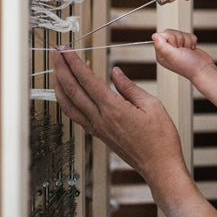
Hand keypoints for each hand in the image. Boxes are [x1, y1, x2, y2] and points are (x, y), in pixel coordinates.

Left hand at [51, 48, 185, 182]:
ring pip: (69, 104)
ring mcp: (97, 129)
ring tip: (56, 70)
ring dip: (59, 85)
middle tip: (56, 52)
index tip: (66, 50)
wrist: (159, 166)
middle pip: (72, 90)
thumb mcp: (152, 106)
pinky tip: (68, 94)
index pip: (87, 80)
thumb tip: (116, 73)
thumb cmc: (160, 139)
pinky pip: (75, 115)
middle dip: (61, 68)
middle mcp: (100, 120)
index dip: (74, 62)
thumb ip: (130, 88)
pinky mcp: (99, 134)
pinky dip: (67, 101)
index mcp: (114, 109)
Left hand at [152, 29, 215, 80]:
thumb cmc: (189, 66)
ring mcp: (177, 47)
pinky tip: (192, 49)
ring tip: (188, 50)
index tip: (175, 47)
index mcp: (161, 53)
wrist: (203, 69)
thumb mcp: (172, 55)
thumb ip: (161, 45)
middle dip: (179, 39)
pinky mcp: (185, 44)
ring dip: (187, 40)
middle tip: (182, 49)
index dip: (170, 38)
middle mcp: (168, 50)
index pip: (161, 36)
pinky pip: (187, 34)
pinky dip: (192, 40)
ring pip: (180, 33)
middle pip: (170, 32)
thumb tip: (154, 35)